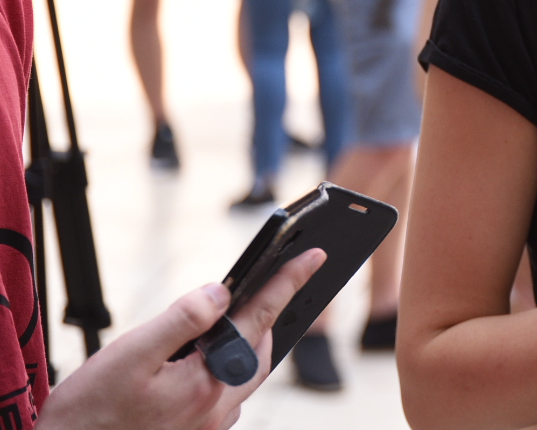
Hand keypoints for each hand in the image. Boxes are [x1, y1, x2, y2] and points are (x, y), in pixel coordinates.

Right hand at [38, 248, 324, 429]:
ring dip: (243, 347)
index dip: (288, 281)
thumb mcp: (129, 355)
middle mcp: (217, 410)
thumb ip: (181, 319)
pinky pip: (225, 398)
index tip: (315, 256)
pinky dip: (222, 372)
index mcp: (208, 383)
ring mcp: (208, 428)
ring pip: (245, 376)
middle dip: (265, 316)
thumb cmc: (89, 416)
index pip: (261, 318)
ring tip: (225, 323)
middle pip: (261, 351)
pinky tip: (197, 364)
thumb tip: (221, 292)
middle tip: (261, 287)